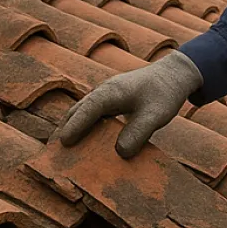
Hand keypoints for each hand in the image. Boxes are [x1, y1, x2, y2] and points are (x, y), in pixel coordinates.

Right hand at [53, 50, 203, 158]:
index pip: (88, 110)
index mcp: (111, 92)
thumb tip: (120, 153)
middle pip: (77, 110)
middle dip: (65, 129)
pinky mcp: (111, 102)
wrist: (175, 74)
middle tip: (52, 153)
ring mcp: (106, 96)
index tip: (63, 143)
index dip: (75, 126)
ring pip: (82, 112)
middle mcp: (104, 92)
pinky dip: (84, 127)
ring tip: (62, 151)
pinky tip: (85, 142)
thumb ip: (139, 132)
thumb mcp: (156, 115)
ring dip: (73, 128)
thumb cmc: (165, 92)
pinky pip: (92, 115)